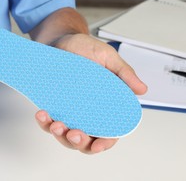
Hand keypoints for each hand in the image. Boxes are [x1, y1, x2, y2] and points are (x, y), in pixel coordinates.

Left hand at [35, 33, 146, 153]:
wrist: (60, 39)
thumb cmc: (85, 48)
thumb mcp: (107, 57)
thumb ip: (124, 72)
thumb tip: (142, 89)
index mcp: (105, 105)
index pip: (109, 132)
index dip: (104, 143)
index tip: (96, 145)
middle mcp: (87, 112)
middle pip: (85, 140)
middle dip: (78, 142)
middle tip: (74, 133)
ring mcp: (69, 111)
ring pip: (64, 136)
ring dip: (60, 135)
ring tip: (56, 124)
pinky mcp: (53, 106)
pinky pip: (48, 121)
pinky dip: (44, 122)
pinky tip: (43, 114)